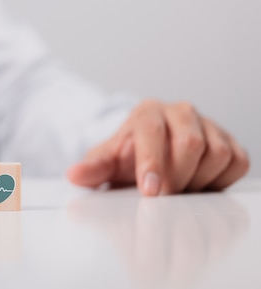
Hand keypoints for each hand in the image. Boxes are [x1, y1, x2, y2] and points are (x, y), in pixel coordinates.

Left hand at [67, 100, 249, 195]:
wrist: (150, 155)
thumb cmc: (128, 157)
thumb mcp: (106, 162)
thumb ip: (92, 169)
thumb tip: (73, 175)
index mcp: (147, 112)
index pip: (152, 131)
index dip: (152, 162)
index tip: (149, 191)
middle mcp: (180, 112)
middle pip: (190, 143)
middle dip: (176, 177)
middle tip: (164, 198)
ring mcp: (208, 125)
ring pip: (216, 153)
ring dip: (198, 181)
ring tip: (178, 190)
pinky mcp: (230, 141)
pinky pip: (236, 162)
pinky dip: (221, 180)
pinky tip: (200, 186)